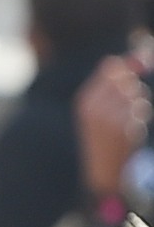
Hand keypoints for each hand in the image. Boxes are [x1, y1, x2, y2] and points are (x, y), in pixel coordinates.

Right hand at [76, 52, 149, 202]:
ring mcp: (109, 117)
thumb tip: (132, 58)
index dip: (125, 68)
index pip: (110, 67)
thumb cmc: (103, 133)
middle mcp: (94, 107)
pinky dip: (141, 116)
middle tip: (126, 104)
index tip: (129, 79)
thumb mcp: (99, 107)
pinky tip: (130, 128)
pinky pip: (142, 107)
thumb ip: (114, 82)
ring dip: (138, 103)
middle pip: (125, 78)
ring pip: (136, 93)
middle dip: (132, 87)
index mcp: (84, 100)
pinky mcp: (125, 126)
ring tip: (127, 119)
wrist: (103, 168)